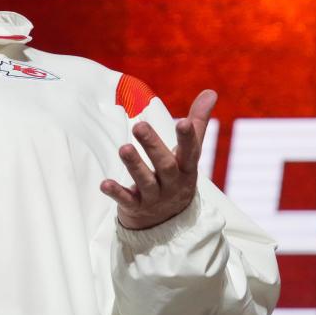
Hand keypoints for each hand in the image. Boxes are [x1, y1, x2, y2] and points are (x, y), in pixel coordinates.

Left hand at [100, 89, 216, 229]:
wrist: (170, 223)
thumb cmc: (177, 176)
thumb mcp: (189, 153)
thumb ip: (197, 122)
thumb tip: (211, 91)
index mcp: (186, 168)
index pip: (191, 152)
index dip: (187, 138)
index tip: (183, 122)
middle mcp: (173, 184)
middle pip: (165, 165)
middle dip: (153, 146)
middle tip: (138, 125)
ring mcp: (155, 198)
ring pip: (146, 182)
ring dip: (134, 165)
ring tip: (124, 148)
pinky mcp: (136, 208)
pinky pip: (127, 201)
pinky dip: (116, 193)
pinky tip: (104, 184)